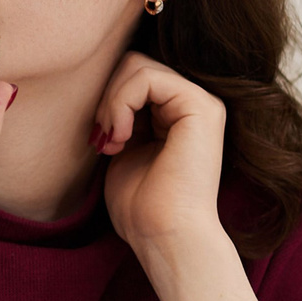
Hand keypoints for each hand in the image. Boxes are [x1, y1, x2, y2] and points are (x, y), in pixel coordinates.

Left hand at [94, 51, 228, 259]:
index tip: (101, 140)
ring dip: (112, 102)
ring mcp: (201, 103)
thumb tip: (99, 90)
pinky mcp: (201, 106)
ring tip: (112, 140)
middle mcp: (193, 104)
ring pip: (137, 65)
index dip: (108, 101)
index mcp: (177, 114)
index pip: (133, 77)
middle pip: (134, 64)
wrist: (164, 236)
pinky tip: (121, 137)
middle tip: (104, 138)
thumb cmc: (142, 207)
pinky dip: (122, 103)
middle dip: (107, 97)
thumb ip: (120, 117)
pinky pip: (147, 78)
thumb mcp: (123, 149)